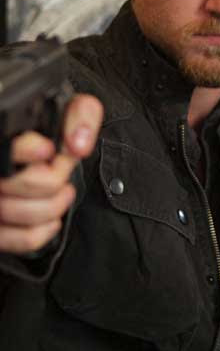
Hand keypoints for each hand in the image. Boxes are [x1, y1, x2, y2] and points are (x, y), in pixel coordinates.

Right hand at [0, 94, 102, 253]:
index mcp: (4, 139)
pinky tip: (53, 219)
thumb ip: (80, 116)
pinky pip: (18, 239)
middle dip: (53, 178)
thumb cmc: (52, 132)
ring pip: (17, 212)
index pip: (7, 147)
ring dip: (52, 205)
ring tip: (64, 192)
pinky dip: (41, 232)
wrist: (42, 151)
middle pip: (20, 182)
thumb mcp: (70, 110)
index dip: (29, 150)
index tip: (48, 150)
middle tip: (63, 169)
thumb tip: (77, 145)